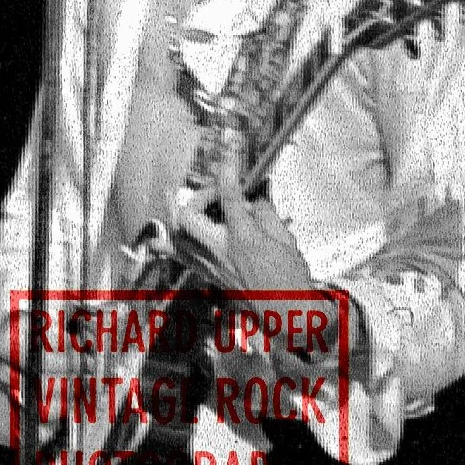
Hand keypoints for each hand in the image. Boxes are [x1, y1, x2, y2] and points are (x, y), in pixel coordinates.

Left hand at [176, 130, 317, 298]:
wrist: (289, 313)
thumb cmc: (291, 280)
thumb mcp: (285, 238)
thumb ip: (265, 212)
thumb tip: (254, 195)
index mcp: (244, 239)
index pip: (230, 196)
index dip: (227, 169)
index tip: (228, 151)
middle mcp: (221, 251)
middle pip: (187, 217)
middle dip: (197, 197)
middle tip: (216, 193)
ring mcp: (211, 264)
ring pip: (177, 237)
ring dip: (182, 216)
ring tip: (195, 205)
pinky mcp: (209, 274)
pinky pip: (180, 255)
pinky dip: (173, 241)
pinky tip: (173, 234)